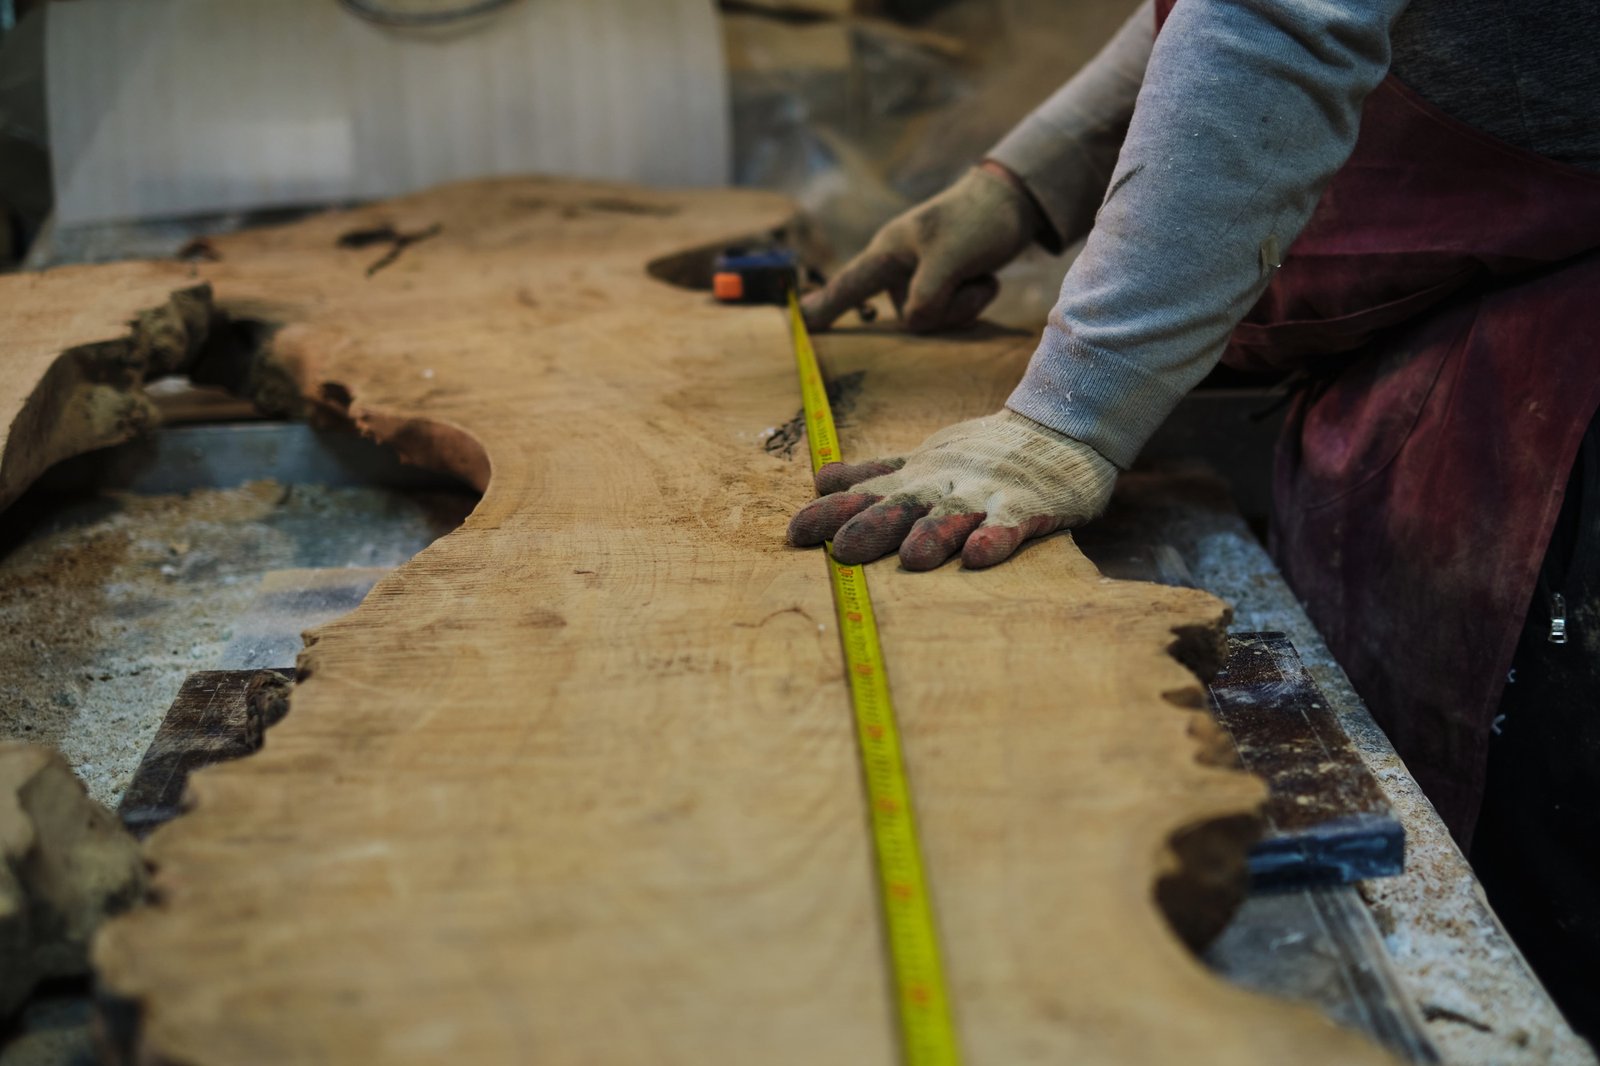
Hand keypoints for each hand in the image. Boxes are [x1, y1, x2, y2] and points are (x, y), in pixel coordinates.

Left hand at [787, 410, 1116, 569]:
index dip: (830, 513)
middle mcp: (944, 485)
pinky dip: (994, 537)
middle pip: (902, 506)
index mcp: (917, 478)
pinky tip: (978, 556)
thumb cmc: (984, 452)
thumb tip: (821, 480)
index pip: (865, 495)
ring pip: (953, 515)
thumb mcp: (924, 460)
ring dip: (933, 534)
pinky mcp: (1027, 506)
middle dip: (873, 526)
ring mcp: (985, 495)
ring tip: (913, 559)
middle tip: (843, 551)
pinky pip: (1009, 524)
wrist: (1059, 427)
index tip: (795, 533)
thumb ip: (874, 475)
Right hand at [801, 164, 1040, 332]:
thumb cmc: (978, 220)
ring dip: (965, 303)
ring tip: (979, 273)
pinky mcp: (941, 288)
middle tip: (972, 278)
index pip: (848, 286)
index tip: (797, 325)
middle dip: (947, 307)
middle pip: (910, 319)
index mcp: (888, 253)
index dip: (822, 308)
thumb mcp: (950, 256)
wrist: (1015, 201)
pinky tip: (983, 277)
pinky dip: (973, 300)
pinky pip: (951, 315)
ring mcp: (919, 281)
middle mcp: (899, 270)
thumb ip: (927, 295)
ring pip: (934, 320)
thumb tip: (913, 323)